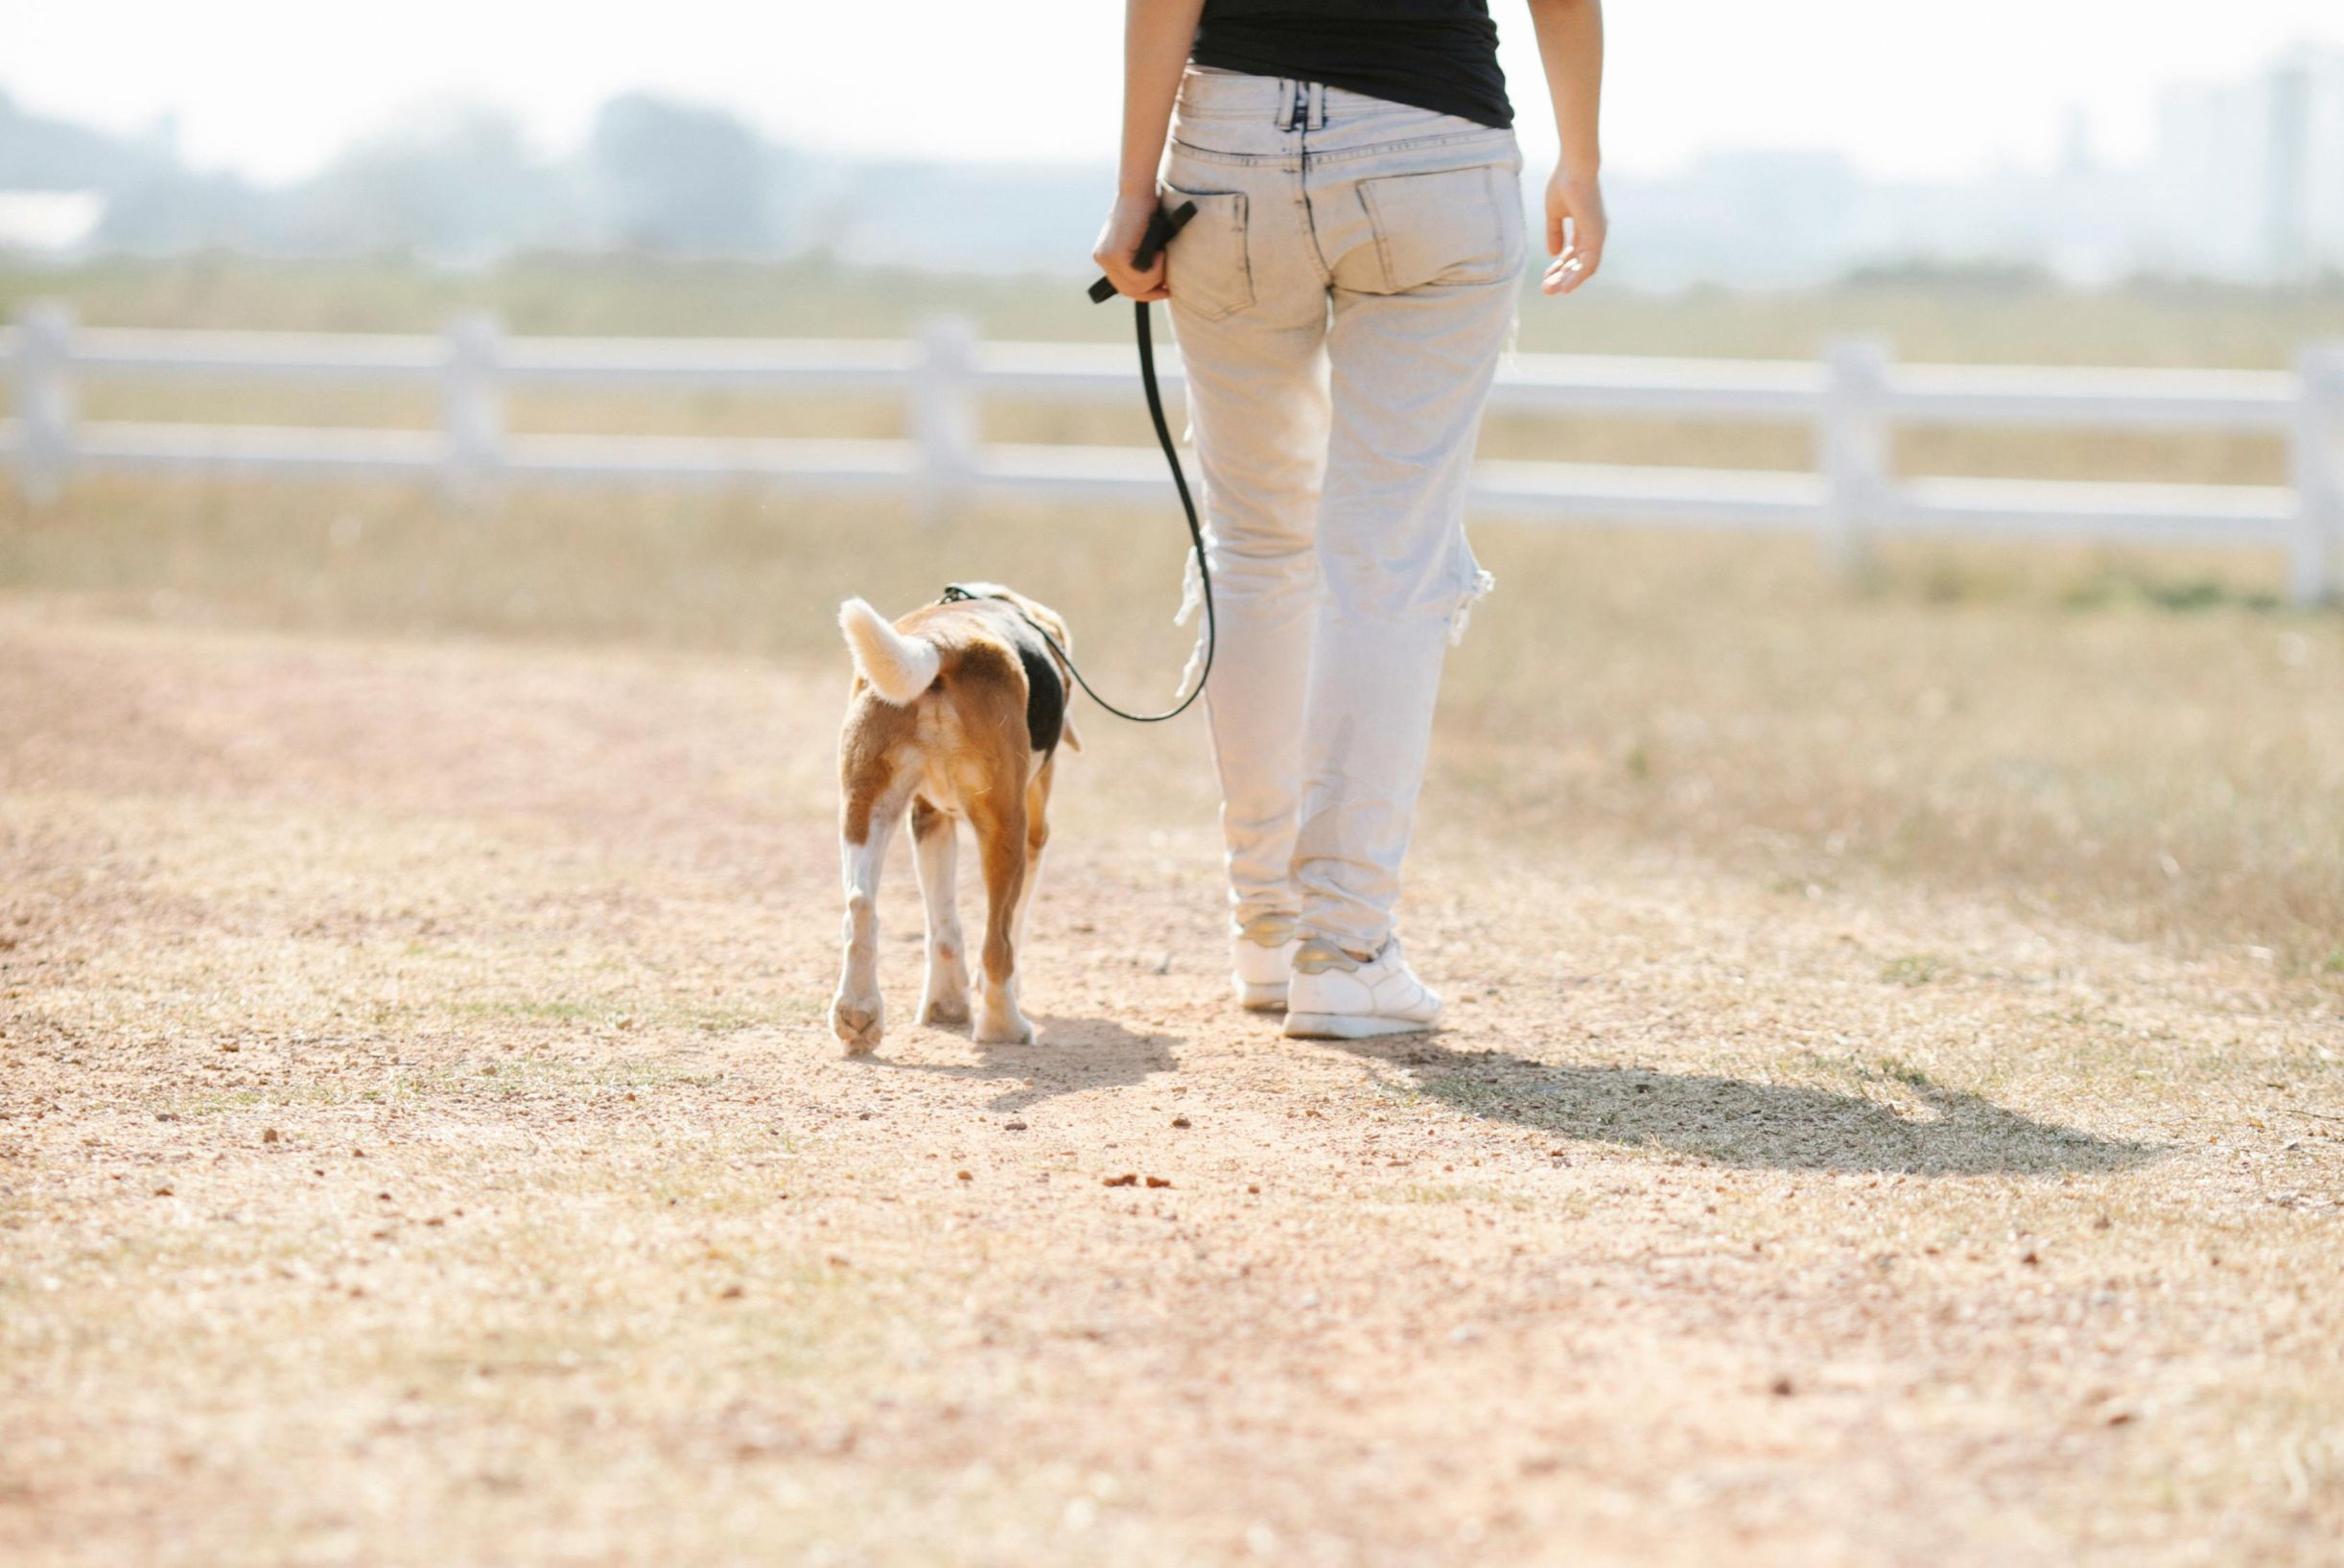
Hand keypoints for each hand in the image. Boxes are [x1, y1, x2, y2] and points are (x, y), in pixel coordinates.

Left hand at [1092, 190, 1170, 301]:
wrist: (1139, 190)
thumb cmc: (1147, 210)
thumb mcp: (1142, 241)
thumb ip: (1142, 260)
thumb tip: (1157, 284)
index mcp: (1105, 256)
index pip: (1122, 287)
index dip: (1144, 293)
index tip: (1163, 291)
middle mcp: (1102, 258)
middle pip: (1128, 291)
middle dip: (1151, 290)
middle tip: (1168, 284)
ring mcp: (1106, 257)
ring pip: (1135, 286)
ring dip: (1156, 277)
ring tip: (1164, 257)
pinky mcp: (1115, 255)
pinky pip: (1139, 277)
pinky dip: (1155, 269)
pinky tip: (1160, 254)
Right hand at [1542, 167, 1606, 295]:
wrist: (1575, 168)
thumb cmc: (1564, 183)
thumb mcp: (1554, 213)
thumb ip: (1554, 233)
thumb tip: (1553, 254)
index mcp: (1585, 227)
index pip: (1572, 254)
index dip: (1558, 267)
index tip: (1545, 278)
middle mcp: (1594, 233)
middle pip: (1578, 263)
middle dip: (1561, 277)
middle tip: (1545, 290)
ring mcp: (1597, 235)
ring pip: (1584, 268)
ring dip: (1568, 281)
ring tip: (1551, 291)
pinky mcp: (1597, 236)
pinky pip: (1589, 263)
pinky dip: (1578, 276)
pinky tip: (1566, 287)